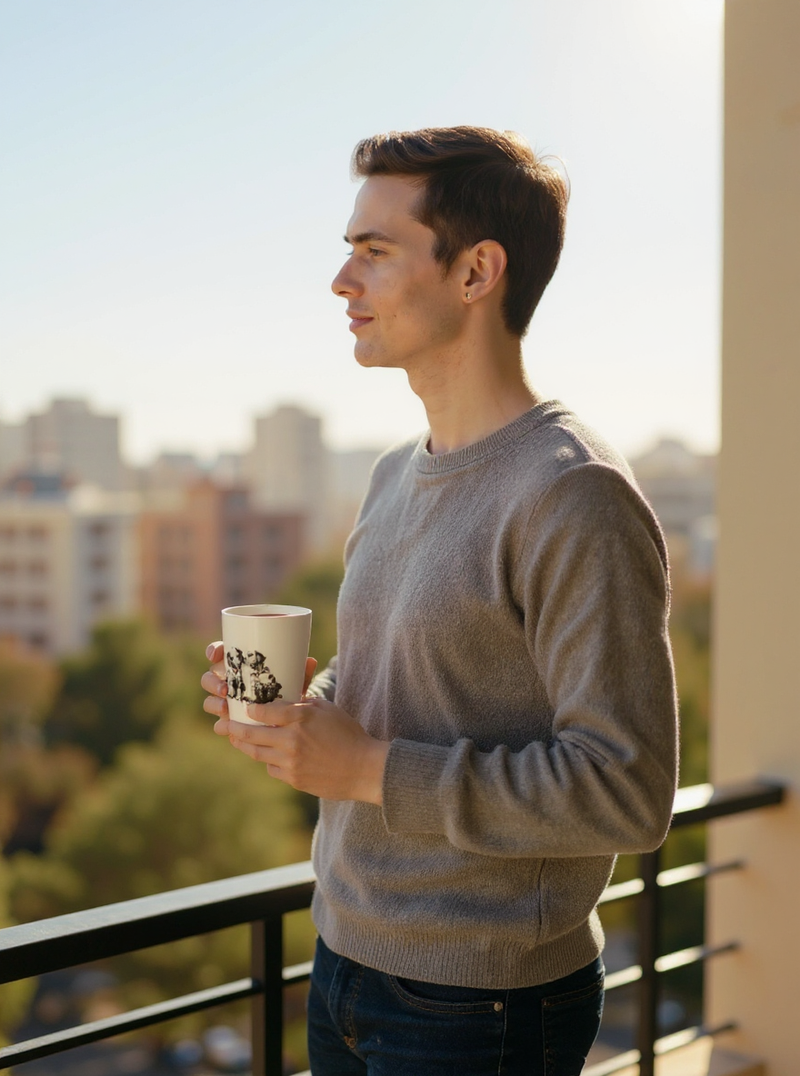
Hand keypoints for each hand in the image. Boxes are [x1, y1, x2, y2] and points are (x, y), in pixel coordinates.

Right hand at [201, 642, 317, 719]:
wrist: (289, 718)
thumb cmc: (288, 690)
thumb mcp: (294, 680)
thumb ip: (300, 672)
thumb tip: (310, 661)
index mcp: (239, 666)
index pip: (219, 653)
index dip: (213, 651)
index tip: (214, 655)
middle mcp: (228, 682)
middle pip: (209, 677)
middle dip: (213, 682)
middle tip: (225, 689)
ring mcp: (225, 703)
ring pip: (209, 700)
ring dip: (214, 703)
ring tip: (226, 707)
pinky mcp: (229, 721)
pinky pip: (219, 723)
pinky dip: (221, 724)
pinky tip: (226, 725)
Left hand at [214, 696, 388, 803]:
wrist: (363, 768)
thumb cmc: (348, 734)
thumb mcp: (327, 709)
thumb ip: (302, 704)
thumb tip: (283, 699)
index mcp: (300, 718)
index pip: (264, 712)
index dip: (250, 709)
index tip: (243, 706)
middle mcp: (291, 740)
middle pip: (252, 734)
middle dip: (235, 728)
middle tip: (225, 724)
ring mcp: (290, 761)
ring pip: (257, 753)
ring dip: (245, 745)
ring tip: (236, 739)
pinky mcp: (293, 779)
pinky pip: (271, 768)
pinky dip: (268, 760)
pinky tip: (267, 755)